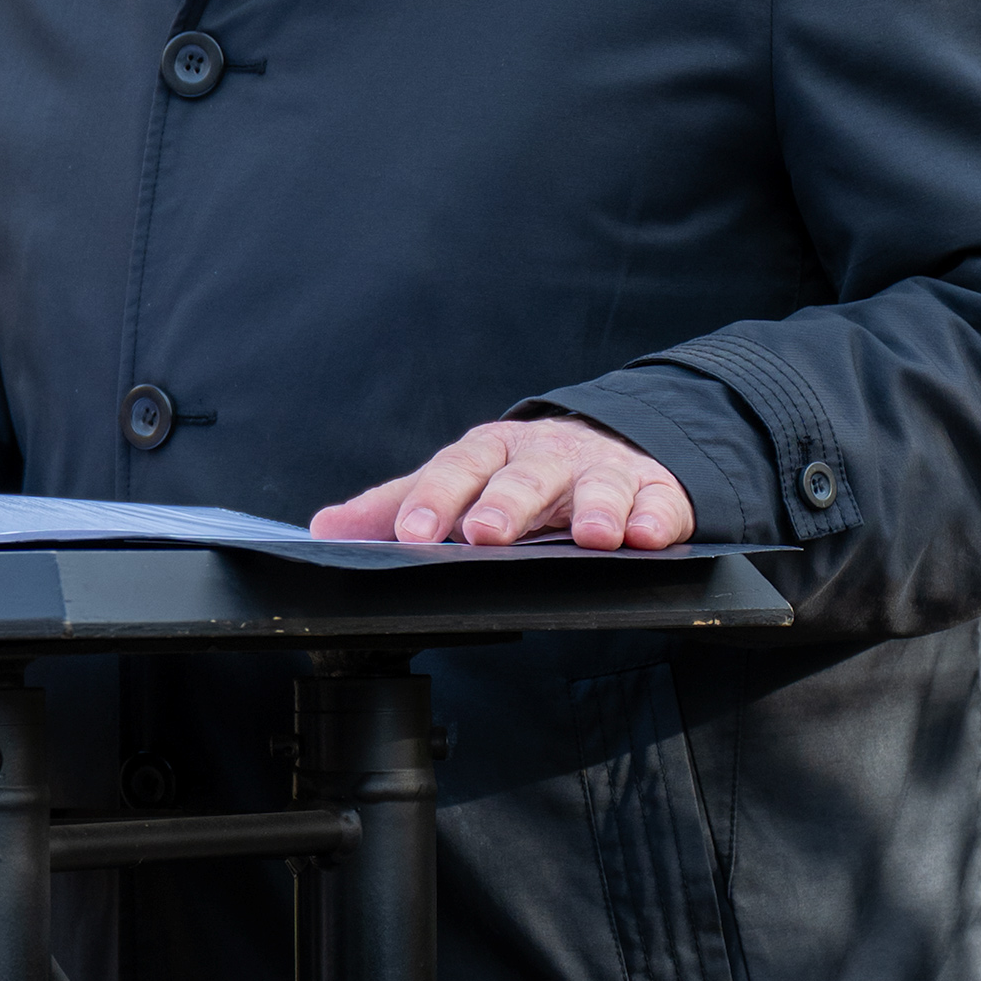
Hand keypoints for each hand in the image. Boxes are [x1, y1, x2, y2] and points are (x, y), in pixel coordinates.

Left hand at [308, 416, 693, 550]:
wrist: (606, 443)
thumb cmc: (518, 473)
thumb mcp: (458, 482)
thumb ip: (395, 506)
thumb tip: (322, 530)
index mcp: (491, 451)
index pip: (457, 467)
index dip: (434, 498)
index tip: (412, 533)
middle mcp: (545, 456)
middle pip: (524, 476)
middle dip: (506, 504)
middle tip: (485, 534)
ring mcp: (603, 470)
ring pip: (598, 485)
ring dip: (595, 508)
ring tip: (591, 537)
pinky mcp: (654, 490)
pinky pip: (658, 503)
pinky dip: (654, 517)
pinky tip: (646, 535)